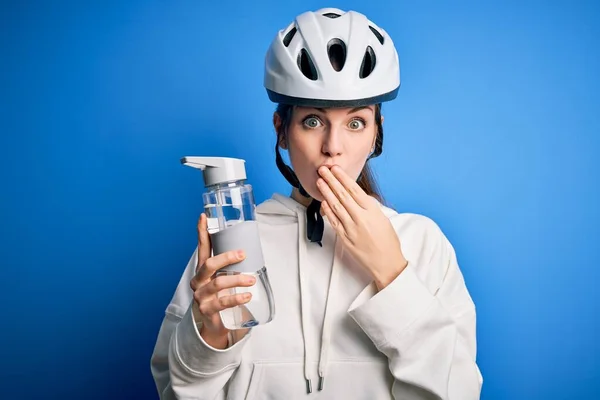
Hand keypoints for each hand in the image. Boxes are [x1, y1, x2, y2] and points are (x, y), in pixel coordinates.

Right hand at [189, 213, 254, 348]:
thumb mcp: (224, 279)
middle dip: (226, 257)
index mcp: (203, 270)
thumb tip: (252, 249)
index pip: (202, 248)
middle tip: (242, 254)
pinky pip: (223, 302)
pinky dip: (237, 298)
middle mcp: (199, 281)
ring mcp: (201, 296)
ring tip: (251, 280)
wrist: (215, 325)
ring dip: (237, 279)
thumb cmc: (222, 297)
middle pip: (209, 264)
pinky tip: (247, 295)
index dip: (202, 232)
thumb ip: (231, 266)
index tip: (203, 216)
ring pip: (218, 283)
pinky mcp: (207, 309)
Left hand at [316, 165, 407, 289]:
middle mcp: (361, 217)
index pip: (354, 189)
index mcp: (372, 210)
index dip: (342, 178)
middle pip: (342, 195)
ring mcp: (351, 228)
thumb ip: (369, 206)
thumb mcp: (382, 218)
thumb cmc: (388, 241)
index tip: (335, 169)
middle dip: (331, 180)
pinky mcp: (345, 238)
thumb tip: (357, 195)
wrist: (387, 263)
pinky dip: (328, 210)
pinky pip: (334, 221)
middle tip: (322, 170)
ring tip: (319, 182)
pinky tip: (323, 202)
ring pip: (335, 206)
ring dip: (326, 192)